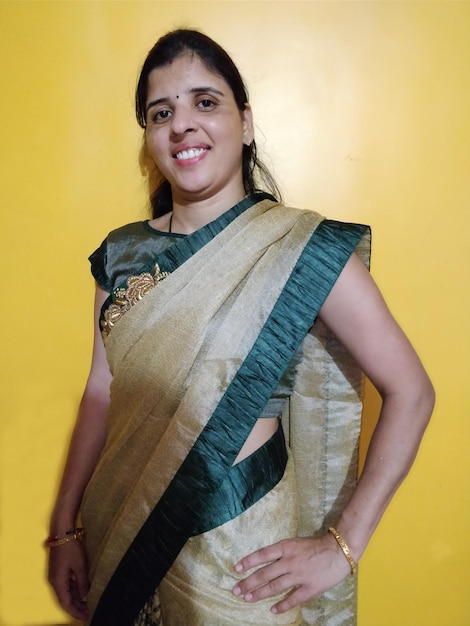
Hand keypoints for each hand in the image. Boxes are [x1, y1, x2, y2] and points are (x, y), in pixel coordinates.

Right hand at [48, 539, 89, 619]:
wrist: (62, 531)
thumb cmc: (70, 548)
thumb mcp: (79, 566)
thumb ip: (82, 582)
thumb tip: (86, 596)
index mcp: (58, 582)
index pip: (66, 603)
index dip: (76, 611)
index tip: (86, 616)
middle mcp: (56, 580)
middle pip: (66, 598)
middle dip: (78, 606)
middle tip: (90, 611)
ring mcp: (57, 574)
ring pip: (68, 591)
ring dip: (77, 598)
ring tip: (89, 603)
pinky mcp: (60, 569)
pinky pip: (68, 583)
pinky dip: (76, 589)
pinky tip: (84, 591)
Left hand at [232, 534, 350, 614]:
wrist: (338, 550)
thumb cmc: (316, 545)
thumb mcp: (295, 543)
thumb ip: (282, 552)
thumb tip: (266, 561)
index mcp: (286, 547)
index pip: (262, 554)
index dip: (248, 561)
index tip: (236, 569)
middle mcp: (290, 561)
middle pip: (265, 573)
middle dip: (249, 582)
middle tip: (236, 590)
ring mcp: (299, 575)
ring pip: (275, 586)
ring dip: (260, 593)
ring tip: (248, 598)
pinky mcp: (309, 587)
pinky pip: (293, 598)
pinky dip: (282, 605)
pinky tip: (273, 610)